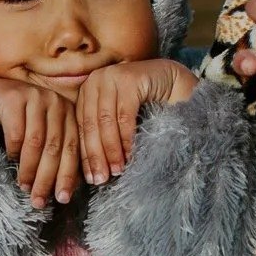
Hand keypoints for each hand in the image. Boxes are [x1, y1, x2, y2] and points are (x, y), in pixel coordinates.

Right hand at [0, 78, 81, 208]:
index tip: (62, 199)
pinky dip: (14, 151)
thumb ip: (57, 153)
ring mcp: (36, 98)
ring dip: (30, 170)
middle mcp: (56, 103)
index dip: (67, 176)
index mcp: (68, 114)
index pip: (71, 149)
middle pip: (54, 148)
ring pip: (36, 143)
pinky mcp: (15, 98)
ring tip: (25, 187)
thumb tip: (65, 190)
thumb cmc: (23, 121)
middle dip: (47, 179)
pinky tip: (11, 161)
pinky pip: (16, 134)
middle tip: (39, 201)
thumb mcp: (45, 133)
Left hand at [77, 59, 198, 185]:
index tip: (91, 179)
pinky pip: (124, 115)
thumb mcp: (117, 118)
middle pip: (91, 124)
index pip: (82, 127)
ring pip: (106, 121)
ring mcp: (111, 76)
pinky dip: (126, 138)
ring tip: (117, 170)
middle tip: (101, 179)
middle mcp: (95, 80)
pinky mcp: (129, 78)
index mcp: (87, 91)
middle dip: (96, 155)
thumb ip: (103, 134)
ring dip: (112, 149)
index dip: (86, 155)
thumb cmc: (145, 105)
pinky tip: (130, 155)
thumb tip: (92, 172)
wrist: (172, 82)